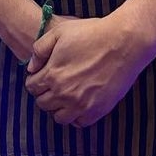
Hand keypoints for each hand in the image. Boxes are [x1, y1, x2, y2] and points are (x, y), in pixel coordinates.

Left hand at [24, 12, 155, 127]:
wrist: (124, 42)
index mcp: (52, 75)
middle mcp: (63, 94)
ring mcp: (81, 105)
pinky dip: (77, 116)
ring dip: (59, 108)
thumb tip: (31, 68)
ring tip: (67, 96)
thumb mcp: (59, 32)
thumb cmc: (92, 33)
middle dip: (45, 94)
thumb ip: (39, 50)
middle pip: (43, 104)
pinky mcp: (98, 110)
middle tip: (55, 85)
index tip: (42, 77)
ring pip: (59, 117)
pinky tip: (81, 103)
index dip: (35, 81)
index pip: (32, 87)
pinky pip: (79, 123)